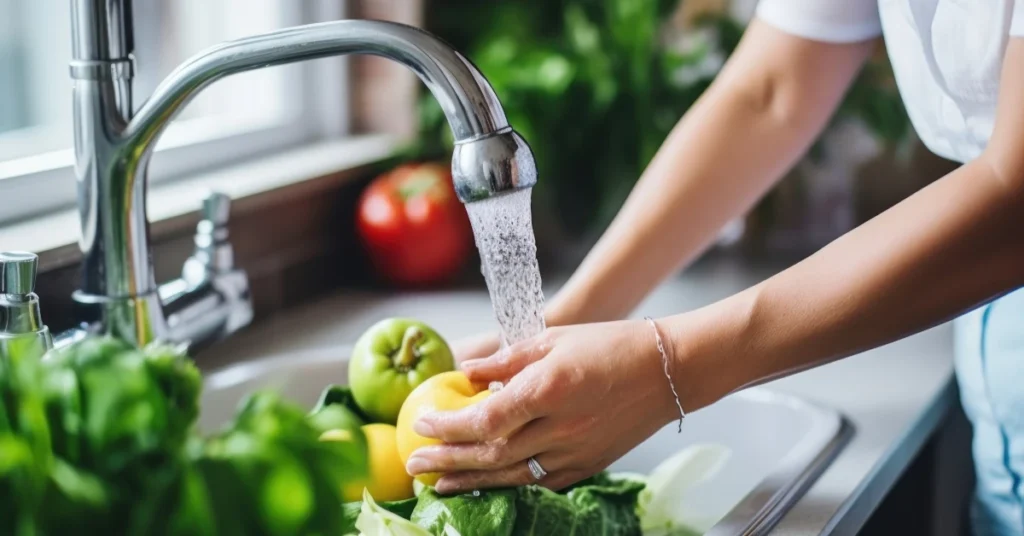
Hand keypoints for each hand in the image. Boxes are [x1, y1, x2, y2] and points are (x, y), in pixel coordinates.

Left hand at [404, 320, 680, 493]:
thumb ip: (505, 359)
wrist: (669, 370)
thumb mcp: (552, 338)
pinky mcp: (588, 464)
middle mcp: (559, 427)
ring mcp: (575, 451)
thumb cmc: (611, 344)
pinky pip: (540, 482)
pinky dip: (509, 485)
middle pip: (491, 454)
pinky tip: (488, 485)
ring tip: (439, 484)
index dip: (447, 426)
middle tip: (415, 464)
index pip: (484, 419)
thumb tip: (466, 372)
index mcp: (547, 390)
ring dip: (470, 481)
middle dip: (448, 460)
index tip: (422, 422)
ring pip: (512, 475)